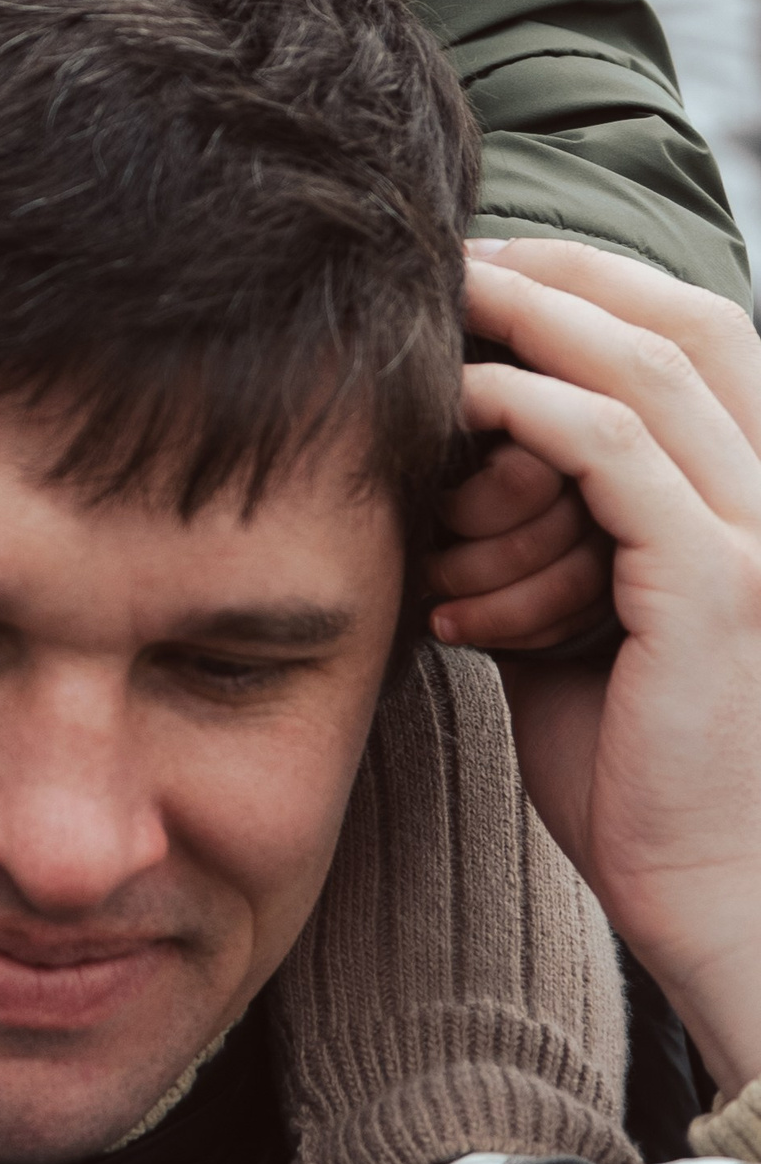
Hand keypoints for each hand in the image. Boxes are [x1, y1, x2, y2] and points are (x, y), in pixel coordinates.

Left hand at [458, 239, 760, 1090]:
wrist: (719, 905)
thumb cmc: (645, 781)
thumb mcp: (580, 629)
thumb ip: (547, 541)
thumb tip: (453, 476)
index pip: (700, 336)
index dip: (599, 282)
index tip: (489, 265)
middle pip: (687, 321)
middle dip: (564, 273)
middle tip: (454, 258)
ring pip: (653, 371)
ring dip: (537, 322)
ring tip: (444, 301)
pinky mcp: (719, 592)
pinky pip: (621, 458)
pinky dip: (538, 410)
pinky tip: (468, 398)